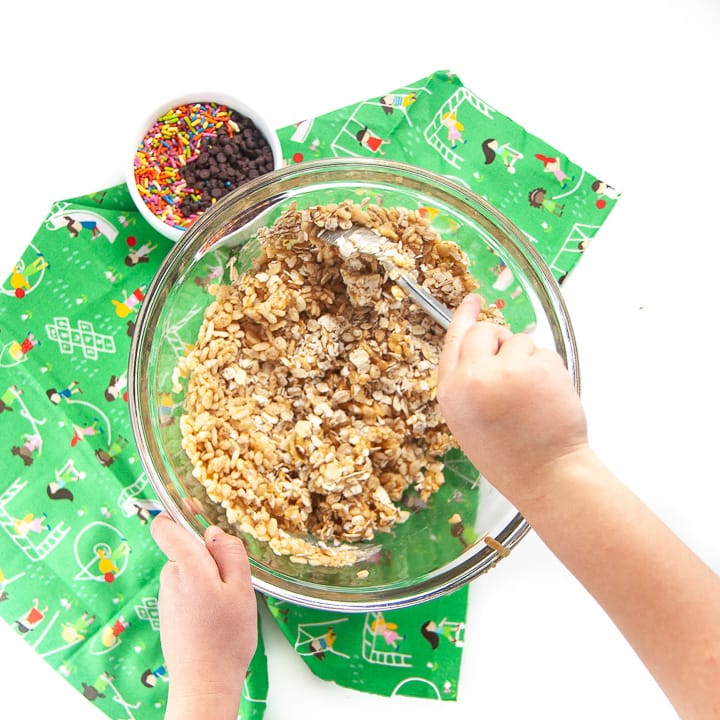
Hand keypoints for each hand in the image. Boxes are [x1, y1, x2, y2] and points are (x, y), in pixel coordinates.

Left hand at [151, 513, 256, 718]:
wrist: (204, 685)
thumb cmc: (226, 638)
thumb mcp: (241, 589)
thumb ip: (230, 553)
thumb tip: (214, 531)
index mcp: (187, 566)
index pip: (165, 526)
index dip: (179, 513)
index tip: (197, 509)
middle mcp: (170, 578)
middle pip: (186, 547)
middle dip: (209, 554)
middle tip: (233, 578)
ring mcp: (167, 596)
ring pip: (189, 569)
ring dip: (208, 576)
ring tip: (227, 603)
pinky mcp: (169, 612)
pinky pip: (187, 588)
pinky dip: (202, 593)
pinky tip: (216, 616)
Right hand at [437, 293, 588, 505]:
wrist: (546, 476)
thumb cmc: (512, 455)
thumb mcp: (469, 420)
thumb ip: (468, 383)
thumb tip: (485, 349)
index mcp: (451, 392)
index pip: (453, 341)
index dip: (463, 318)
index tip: (471, 302)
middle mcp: (472, 378)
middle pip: (484, 332)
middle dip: (500, 341)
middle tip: (514, 367)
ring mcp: (505, 371)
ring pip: (518, 341)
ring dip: (528, 361)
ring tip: (532, 398)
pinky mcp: (537, 369)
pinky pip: (543, 352)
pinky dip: (549, 370)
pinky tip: (547, 398)